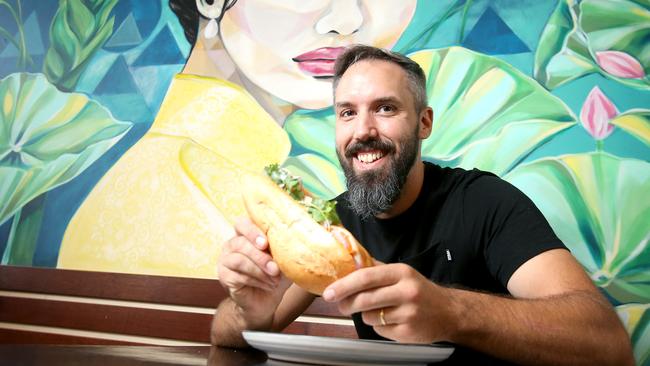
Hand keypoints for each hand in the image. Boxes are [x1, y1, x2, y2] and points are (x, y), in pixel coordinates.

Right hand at [217, 218, 290, 326]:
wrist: (265, 301)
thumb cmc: (275, 275)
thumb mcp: (283, 259)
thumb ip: (285, 247)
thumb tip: (299, 239)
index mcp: (245, 234)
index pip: (242, 224)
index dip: (253, 231)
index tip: (266, 243)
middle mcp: (232, 244)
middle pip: (241, 243)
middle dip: (261, 256)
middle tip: (275, 268)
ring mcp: (225, 260)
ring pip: (239, 260)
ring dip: (260, 270)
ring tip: (275, 279)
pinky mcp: (224, 276)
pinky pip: (239, 276)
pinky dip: (257, 281)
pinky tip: (268, 285)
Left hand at [322, 262, 453, 342]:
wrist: (449, 312)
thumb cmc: (420, 291)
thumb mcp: (402, 274)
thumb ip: (376, 269)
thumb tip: (346, 265)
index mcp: (401, 273)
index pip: (366, 277)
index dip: (344, 285)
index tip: (329, 292)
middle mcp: (406, 291)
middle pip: (365, 299)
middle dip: (346, 304)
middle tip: (340, 305)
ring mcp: (408, 313)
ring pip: (370, 317)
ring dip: (366, 316)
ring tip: (378, 311)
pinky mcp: (408, 332)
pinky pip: (380, 330)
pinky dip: (380, 327)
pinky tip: (391, 321)